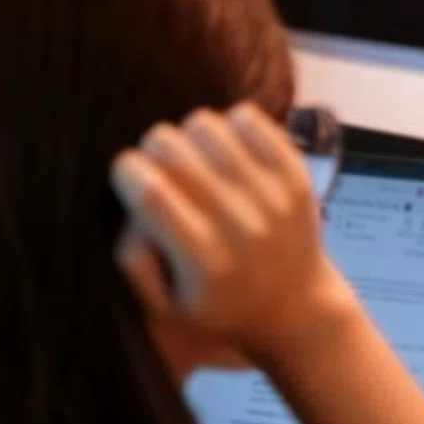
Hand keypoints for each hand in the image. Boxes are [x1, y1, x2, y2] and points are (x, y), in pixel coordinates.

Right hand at [110, 103, 355, 370]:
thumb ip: (134, 259)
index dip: (126, 171)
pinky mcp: (296, 175)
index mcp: (204, 258)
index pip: (150, 194)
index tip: (127, 175)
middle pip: (171, 148)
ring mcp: (273, 195)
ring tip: (193, 158)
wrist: (297, 304)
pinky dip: (228, 124)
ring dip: (188, 135)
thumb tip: (133, 208)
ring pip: (206, 125)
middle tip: (159, 168)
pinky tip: (226, 150)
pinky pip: (249, 119)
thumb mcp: (165, 304)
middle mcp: (241, 223)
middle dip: (151, 150)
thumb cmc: (219, 302)